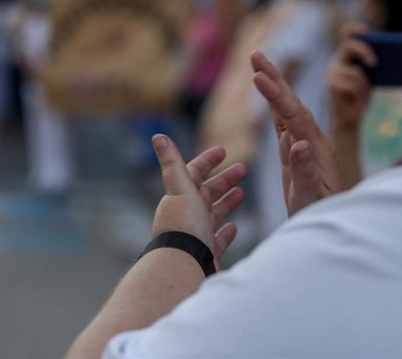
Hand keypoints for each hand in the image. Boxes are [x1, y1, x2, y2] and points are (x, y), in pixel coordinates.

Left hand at [151, 135, 246, 268]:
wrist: (183, 266)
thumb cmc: (183, 226)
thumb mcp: (179, 188)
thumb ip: (172, 162)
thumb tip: (157, 136)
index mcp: (181, 196)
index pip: (194, 172)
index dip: (207, 160)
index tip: (223, 151)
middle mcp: (187, 214)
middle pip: (207, 192)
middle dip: (224, 179)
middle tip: (244, 169)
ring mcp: (197, 234)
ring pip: (214, 214)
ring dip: (226, 202)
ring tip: (241, 194)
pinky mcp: (206, 253)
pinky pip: (218, 240)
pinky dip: (226, 231)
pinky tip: (234, 227)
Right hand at [251, 51, 342, 216]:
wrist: (333, 224)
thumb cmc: (320, 214)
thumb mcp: (311, 198)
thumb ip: (306, 172)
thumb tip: (298, 144)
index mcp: (315, 148)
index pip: (293, 114)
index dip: (275, 94)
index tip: (257, 75)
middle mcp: (312, 141)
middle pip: (292, 103)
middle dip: (274, 78)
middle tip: (255, 54)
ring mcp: (306, 145)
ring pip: (288, 110)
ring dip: (275, 87)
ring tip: (259, 66)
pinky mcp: (299, 153)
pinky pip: (286, 123)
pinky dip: (276, 106)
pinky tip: (271, 96)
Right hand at [326, 23, 376, 129]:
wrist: (349, 119)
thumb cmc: (360, 97)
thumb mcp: (369, 77)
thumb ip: (370, 64)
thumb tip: (386, 56)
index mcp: (344, 57)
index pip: (346, 35)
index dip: (354, 29)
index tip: (366, 31)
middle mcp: (335, 62)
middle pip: (349, 45)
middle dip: (364, 51)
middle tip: (375, 63)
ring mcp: (331, 73)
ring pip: (356, 72)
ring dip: (364, 85)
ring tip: (361, 95)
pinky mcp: (331, 85)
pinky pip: (354, 84)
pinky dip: (360, 94)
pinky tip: (354, 101)